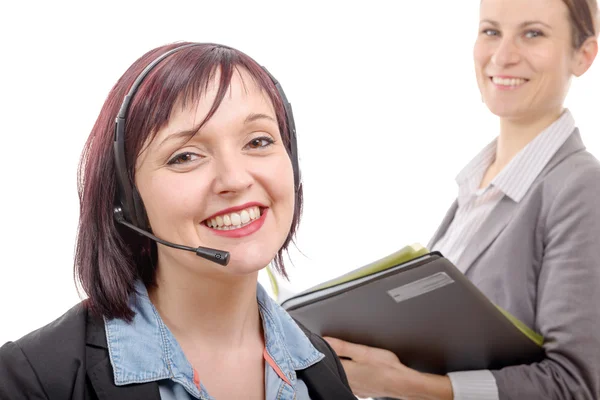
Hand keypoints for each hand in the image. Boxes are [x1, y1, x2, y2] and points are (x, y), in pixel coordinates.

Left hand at [324, 337, 452, 399]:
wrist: (403, 383)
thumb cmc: (386, 368)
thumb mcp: (363, 351)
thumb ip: (342, 347)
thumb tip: (325, 340)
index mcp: (344, 372)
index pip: (326, 358)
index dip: (323, 348)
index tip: (322, 340)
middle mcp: (347, 382)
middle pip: (333, 366)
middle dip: (334, 356)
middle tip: (337, 345)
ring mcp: (355, 387)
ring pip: (342, 373)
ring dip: (343, 364)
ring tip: (351, 355)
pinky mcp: (363, 389)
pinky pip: (352, 378)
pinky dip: (353, 371)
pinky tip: (360, 367)